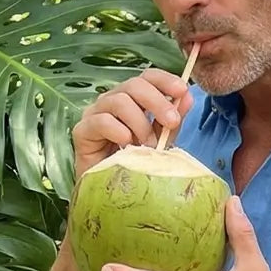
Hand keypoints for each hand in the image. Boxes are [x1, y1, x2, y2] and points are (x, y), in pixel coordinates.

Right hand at [72, 68, 194, 175]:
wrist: (113, 194)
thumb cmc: (137, 165)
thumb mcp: (161, 141)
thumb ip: (172, 120)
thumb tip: (188, 97)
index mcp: (132, 99)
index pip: (146, 77)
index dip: (165, 79)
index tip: (183, 91)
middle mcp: (112, 100)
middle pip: (134, 85)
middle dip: (158, 102)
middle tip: (172, 122)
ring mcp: (95, 113)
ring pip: (119, 101)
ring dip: (140, 123)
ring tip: (148, 146)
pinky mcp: (82, 131)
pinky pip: (102, 121)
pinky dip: (119, 131)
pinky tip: (127, 144)